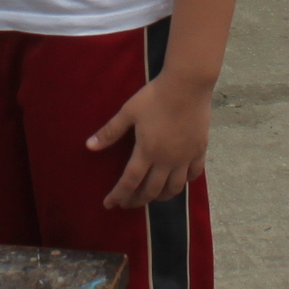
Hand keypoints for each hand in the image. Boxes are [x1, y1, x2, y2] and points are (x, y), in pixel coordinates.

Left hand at [88, 67, 213, 207]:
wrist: (188, 85)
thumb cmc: (155, 96)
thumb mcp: (128, 112)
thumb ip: (110, 132)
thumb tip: (88, 146)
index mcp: (147, 151)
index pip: (129, 182)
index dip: (118, 195)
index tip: (109, 204)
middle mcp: (167, 160)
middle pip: (151, 190)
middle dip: (137, 200)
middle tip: (127, 203)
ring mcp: (185, 157)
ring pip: (174, 188)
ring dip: (160, 197)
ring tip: (151, 197)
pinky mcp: (199, 150)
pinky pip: (193, 174)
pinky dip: (184, 183)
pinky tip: (178, 182)